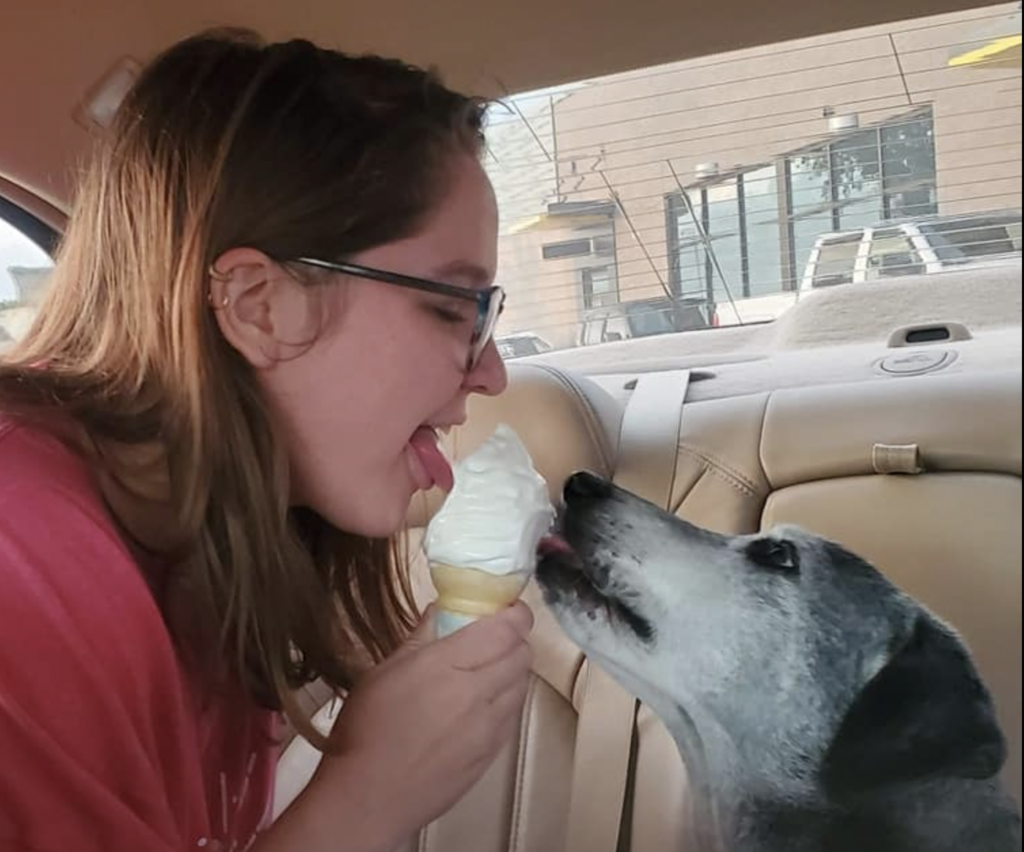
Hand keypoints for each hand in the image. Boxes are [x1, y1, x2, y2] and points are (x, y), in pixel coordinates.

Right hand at [310, 602, 534, 848]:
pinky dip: (507, 700)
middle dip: (514, 639)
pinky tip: (482, 703)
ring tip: (487, 670)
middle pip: (523, 654)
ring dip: (512, 670)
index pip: (507, 628)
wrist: (368, 797)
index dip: (516, 613)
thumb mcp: (385, 670)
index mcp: (450, 664)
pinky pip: (513, 715)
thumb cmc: (367, 729)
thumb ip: (420, 637)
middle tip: (493, 637)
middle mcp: (479, 693)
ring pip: (522, 684)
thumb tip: (439, 610)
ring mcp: (489, 727)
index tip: (507, 608)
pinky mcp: (491, 754)